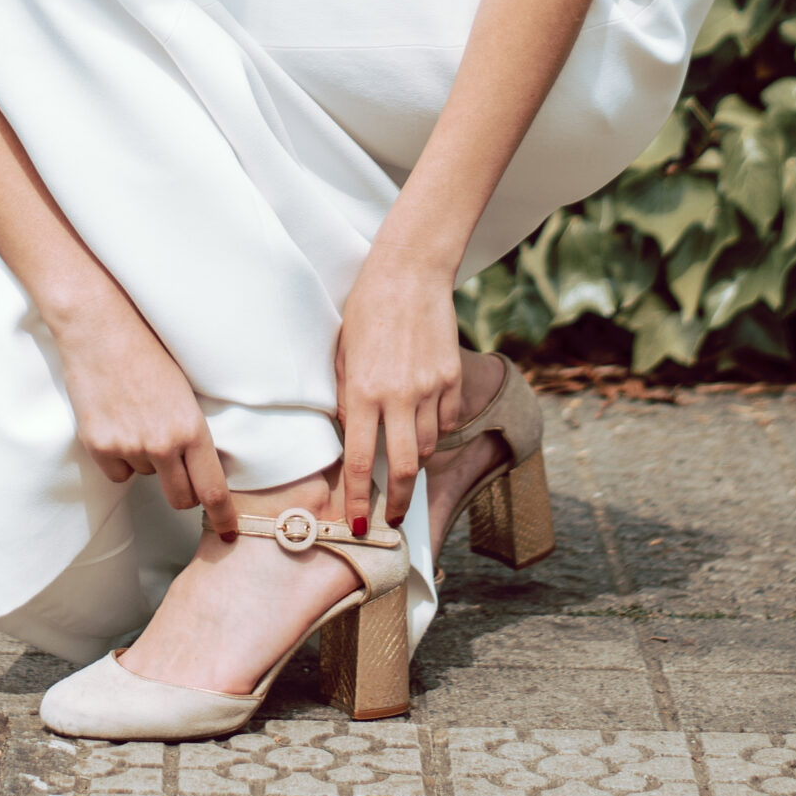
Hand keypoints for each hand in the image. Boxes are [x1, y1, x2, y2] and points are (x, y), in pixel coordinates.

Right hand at [51, 283, 237, 536]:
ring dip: (147, 461)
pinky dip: (119, 457)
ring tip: (140, 418)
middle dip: (183, 492)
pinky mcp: (98, 446)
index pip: (212, 489)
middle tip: (180, 471)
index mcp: (191, 429)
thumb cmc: (148, 349)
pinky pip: (117, 472)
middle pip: (180, 499)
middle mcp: (161, 445)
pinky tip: (117, 423)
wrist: (100, 326)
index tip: (231, 532)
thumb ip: (192, 430)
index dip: (223, 516)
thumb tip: (200, 466)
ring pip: (146, 478)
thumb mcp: (185, 390)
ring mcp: (128, 447)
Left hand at [335, 246, 463, 536]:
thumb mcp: (344, 354)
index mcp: (364, 390)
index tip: (358, 522)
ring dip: (418, 461)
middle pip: (405, 467)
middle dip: (399, 500)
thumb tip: (354, 434)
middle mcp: (399, 395)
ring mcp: (431, 387)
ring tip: (407, 460)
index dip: (359, 500)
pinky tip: (426, 422)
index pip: (361, 461)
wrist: (410, 272)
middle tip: (395, 516)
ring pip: (430, 446)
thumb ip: (348, 398)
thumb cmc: (367, 309)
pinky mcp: (452, 376)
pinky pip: (447, 420)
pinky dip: (438, 429)